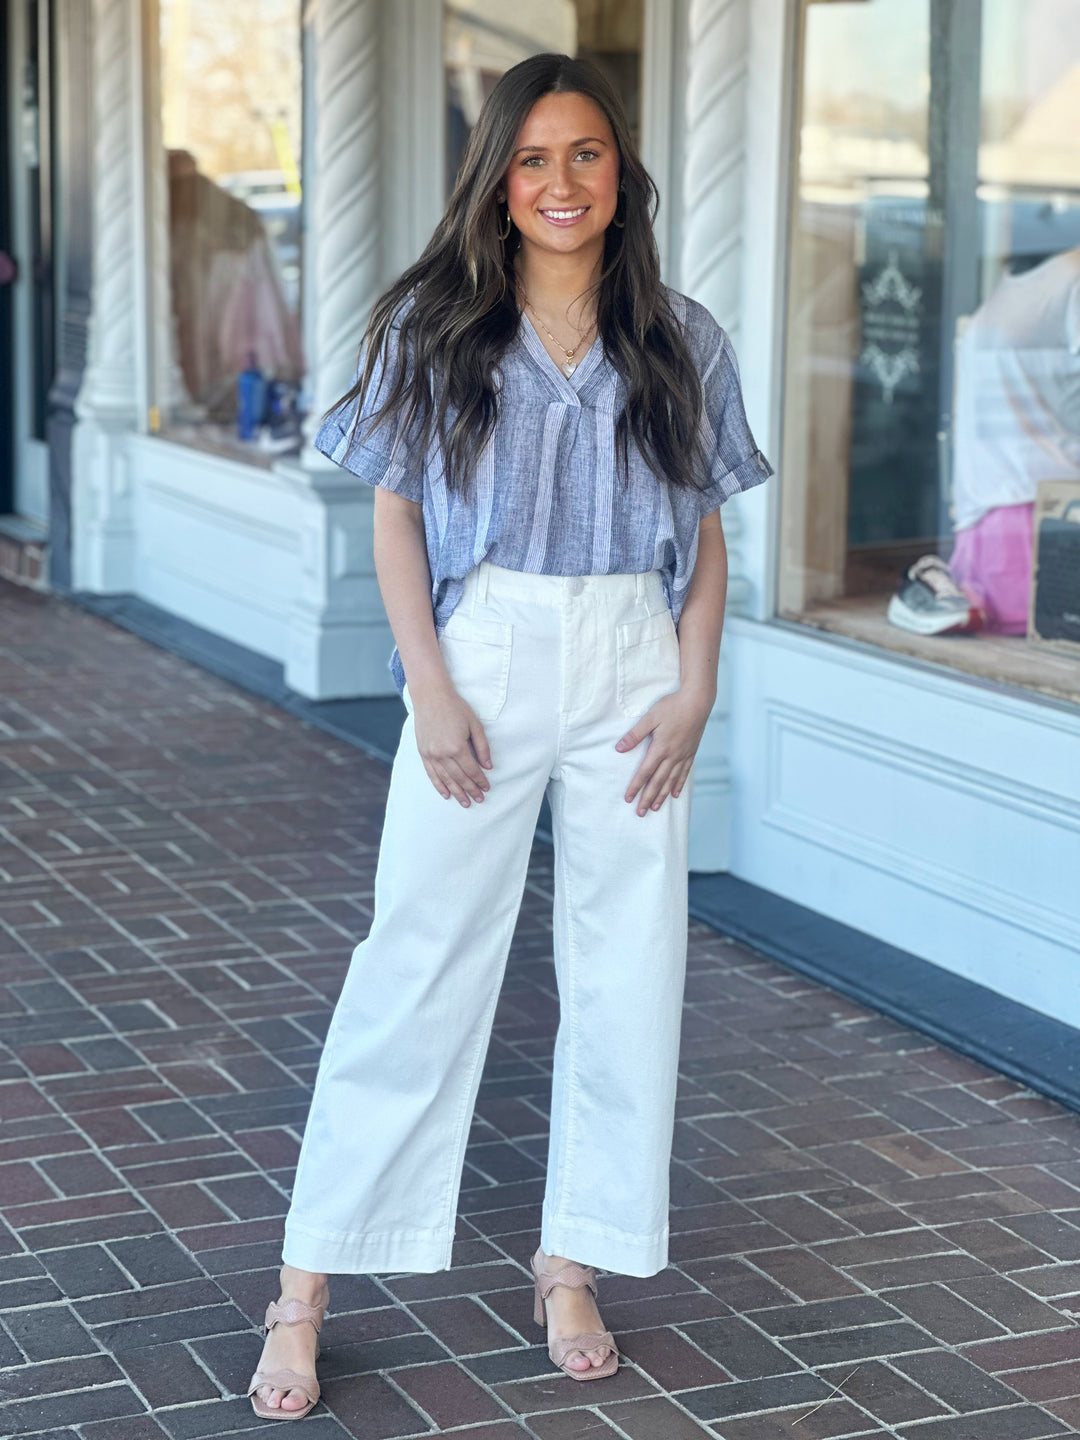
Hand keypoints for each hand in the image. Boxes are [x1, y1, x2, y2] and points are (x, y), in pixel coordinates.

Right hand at [411, 683, 492, 806]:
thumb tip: (488, 767)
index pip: (472, 770)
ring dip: (457, 792)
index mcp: (457, 747)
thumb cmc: (455, 708)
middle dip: (470, 790)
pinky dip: (439, 786)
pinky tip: (446, 795)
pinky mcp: (423, 753)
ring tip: (465, 803)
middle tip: (479, 800)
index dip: (480, 781)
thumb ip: (482, 747)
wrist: (430, 697)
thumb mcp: (475, 724)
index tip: (487, 789)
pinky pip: (432, 774)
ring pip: (446, 779)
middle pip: (459, 778)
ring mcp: (431, 754)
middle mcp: (442, 754)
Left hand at [616, 687, 712, 815]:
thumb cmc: (672, 706)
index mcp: (661, 748)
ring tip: (655, 808)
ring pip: (671, 781)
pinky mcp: (691, 752)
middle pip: (658, 782)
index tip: (628, 799)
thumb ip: (635, 735)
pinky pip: (684, 773)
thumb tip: (619, 748)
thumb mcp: (650, 717)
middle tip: (640, 813)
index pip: (645, 772)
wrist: (698, 701)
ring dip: (662, 796)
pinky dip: (678, 785)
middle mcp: (673, 755)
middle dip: (648, 798)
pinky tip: (675, 794)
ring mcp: (683, 755)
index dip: (635, 786)